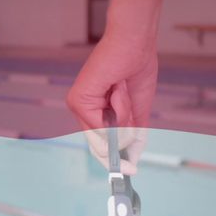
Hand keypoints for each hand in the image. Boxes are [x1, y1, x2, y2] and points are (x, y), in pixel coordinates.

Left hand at [66, 22, 158, 174]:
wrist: (135, 42)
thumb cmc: (136, 67)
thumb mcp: (138, 108)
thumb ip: (134, 132)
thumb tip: (135, 155)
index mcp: (94, 110)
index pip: (99, 142)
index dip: (114, 159)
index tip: (128, 173)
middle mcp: (81, 109)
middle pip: (98, 146)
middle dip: (119, 150)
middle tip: (130, 168)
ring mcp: (77, 106)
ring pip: (105, 137)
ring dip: (124, 118)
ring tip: (125, 92)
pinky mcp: (78, 101)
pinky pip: (103, 124)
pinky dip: (119, 109)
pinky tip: (119, 89)